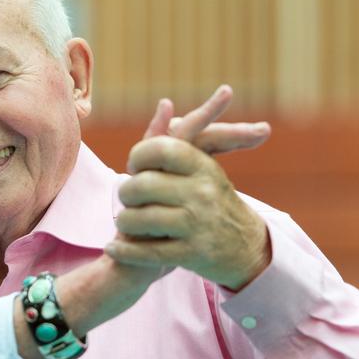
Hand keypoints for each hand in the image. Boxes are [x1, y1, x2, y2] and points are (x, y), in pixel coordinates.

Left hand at [108, 86, 270, 289]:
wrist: (244, 248)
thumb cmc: (211, 202)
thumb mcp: (202, 169)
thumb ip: (174, 141)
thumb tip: (164, 104)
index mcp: (203, 167)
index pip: (159, 149)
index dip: (138, 156)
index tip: (135, 167)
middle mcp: (203, 192)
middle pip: (142, 185)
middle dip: (126, 193)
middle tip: (127, 198)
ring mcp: (197, 224)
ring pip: (140, 219)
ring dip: (125, 222)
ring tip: (123, 223)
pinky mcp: (191, 253)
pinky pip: (146, 252)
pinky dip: (125, 251)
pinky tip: (113, 248)